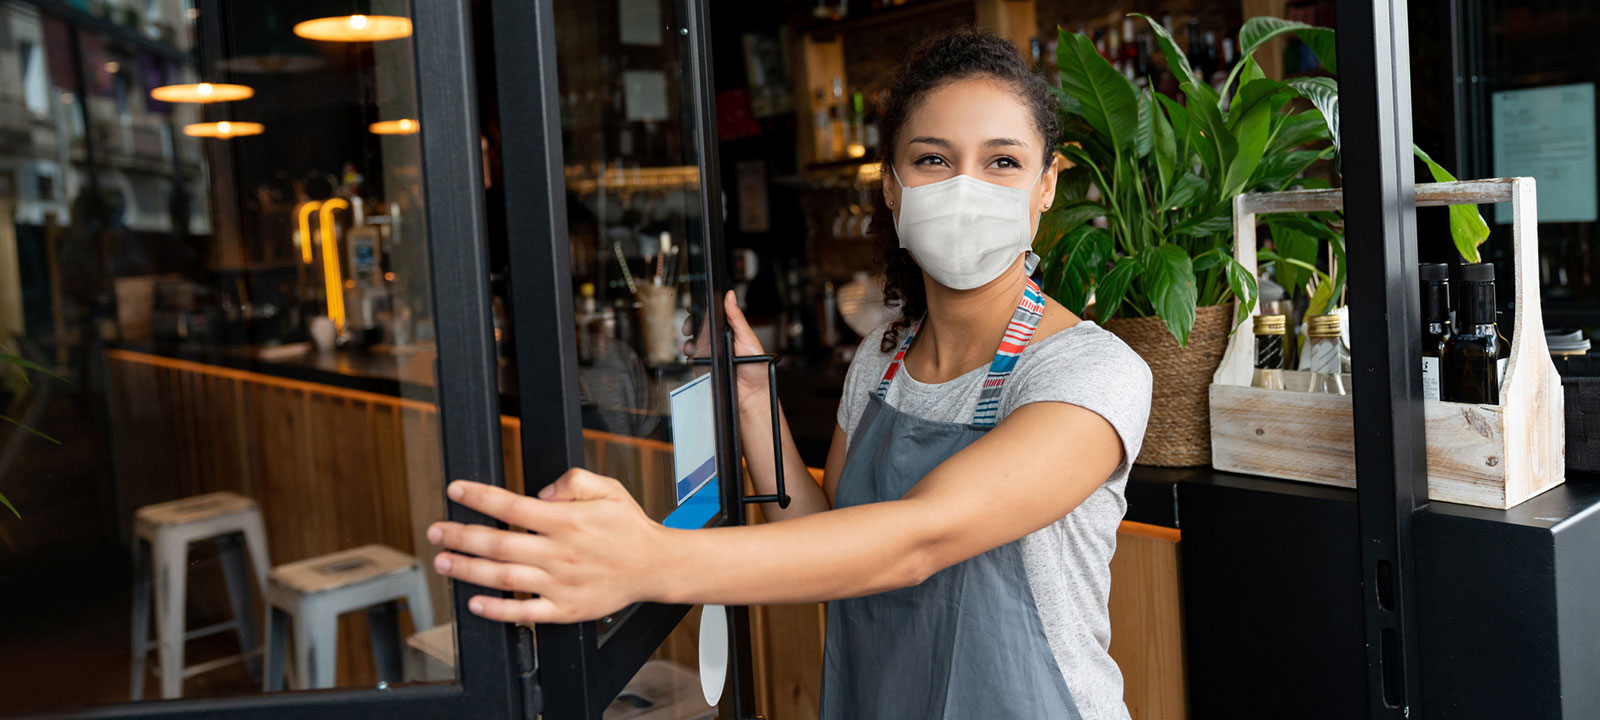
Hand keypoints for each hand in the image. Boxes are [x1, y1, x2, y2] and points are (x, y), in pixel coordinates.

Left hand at [427, 471, 668, 624]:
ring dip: (468, 570)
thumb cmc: (628, 527)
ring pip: (504, 577)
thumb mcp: (607, 487)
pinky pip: (525, 612)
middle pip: (498, 543)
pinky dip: (498, 610)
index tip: (455, 490)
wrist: (655, 566)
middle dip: (460, 535)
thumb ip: (573, 481)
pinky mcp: (565, 609)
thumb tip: (541, 492)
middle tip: (435, 531)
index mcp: (566, 521)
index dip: (478, 497)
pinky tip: (475, 603)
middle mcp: (559, 552)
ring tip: (444, 562)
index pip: (511, 505)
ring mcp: (561, 583)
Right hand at [682, 290, 770, 413]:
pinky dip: (690, 357)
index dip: (703, 310)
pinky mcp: (704, 367)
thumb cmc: (757, 369)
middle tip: (690, 326)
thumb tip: (730, 296)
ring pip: (692, 342)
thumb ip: (737, 318)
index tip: (696, 307)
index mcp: (730, 331)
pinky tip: (695, 357)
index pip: (713, 315)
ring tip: (693, 345)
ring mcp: (710, 354)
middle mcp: (718, 341)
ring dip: (689, 342)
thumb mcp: (748, 339)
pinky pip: (692, 359)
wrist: (752, 396)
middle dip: (691, 324)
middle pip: (698, 327)